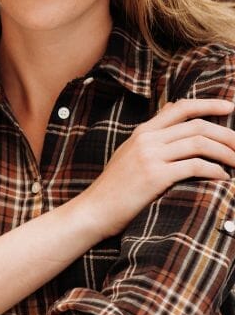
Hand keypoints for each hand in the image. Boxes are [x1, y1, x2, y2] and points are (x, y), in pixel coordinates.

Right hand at [74, 98, 234, 237]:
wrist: (93, 210)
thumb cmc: (115, 188)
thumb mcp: (130, 154)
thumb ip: (153, 137)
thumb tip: (174, 115)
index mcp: (142, 132)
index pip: (180, 107)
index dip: (208, 104)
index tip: (229, 106)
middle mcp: (146, 139)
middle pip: (197, 126)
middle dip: (227, 134)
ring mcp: (150, 156)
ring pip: (200, 143)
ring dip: (227, 153)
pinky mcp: (155, 176)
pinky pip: (195, 166)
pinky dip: (215, 171)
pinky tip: (222, 178)